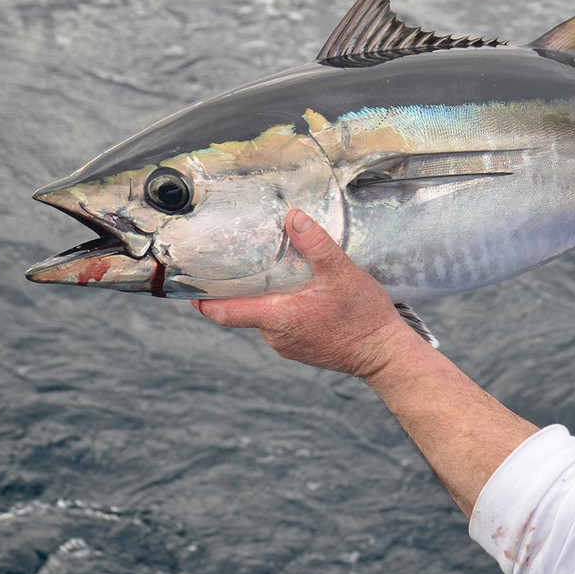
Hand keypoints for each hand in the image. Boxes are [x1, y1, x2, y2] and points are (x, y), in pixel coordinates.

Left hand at [194, 209, 418, 377]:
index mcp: (277, 317)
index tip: (189, 284)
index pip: (223, 312)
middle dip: (243, 286)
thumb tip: (293, 217)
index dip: (203, 299)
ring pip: (265, 316)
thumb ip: (315, 244)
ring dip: (268, 297)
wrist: (385, 356)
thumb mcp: (341, 273)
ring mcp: (288, 345)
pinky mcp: (302, 349)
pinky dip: (285, 308)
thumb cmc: (363, 317)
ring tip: (279, 272)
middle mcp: (275, 336)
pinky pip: (283, 325)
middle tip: (244, 259)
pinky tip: (303, 293)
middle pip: (245, 309)